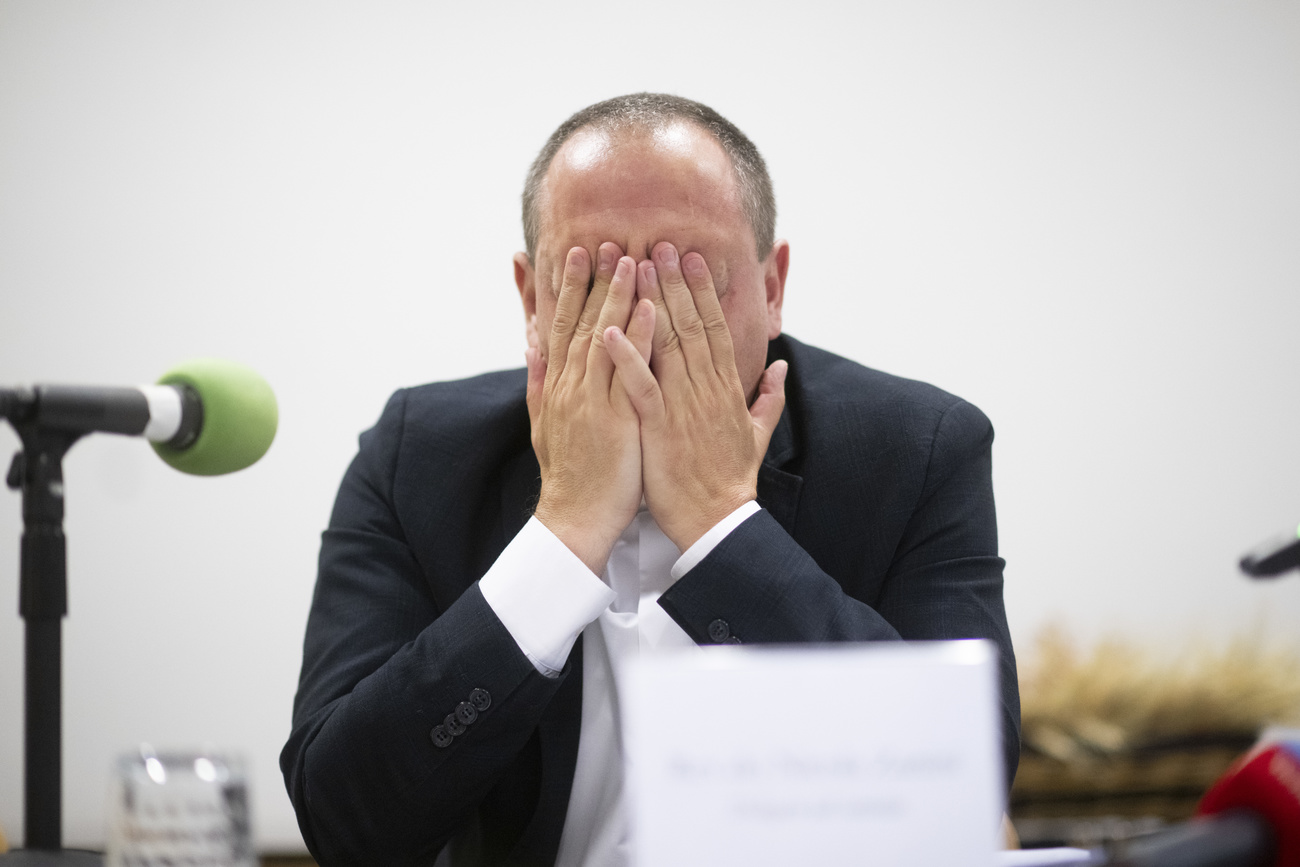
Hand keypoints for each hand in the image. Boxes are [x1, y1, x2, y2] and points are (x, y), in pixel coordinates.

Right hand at [527, 243, 653, 573]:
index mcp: (557, 387)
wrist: (575, 519)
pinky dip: (638, 336)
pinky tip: (650, 308)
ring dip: (616, 296)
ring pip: (603, 337)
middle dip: (592, 280)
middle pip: (580, 322)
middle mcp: (570, 387)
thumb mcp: (542, 423)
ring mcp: (591, 401)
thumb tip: (529, 346)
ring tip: (629, 258)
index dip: (569, 289)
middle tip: (603, 241)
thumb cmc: (569, 475)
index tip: (577, 255)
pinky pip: (629, 370)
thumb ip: (537, 382)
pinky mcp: (615, 418)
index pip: (562, 327)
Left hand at [605, 242, 786, 550]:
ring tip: (636, 267)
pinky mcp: (659, 426)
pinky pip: (640, 385)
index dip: (702, 291)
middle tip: (660, 243)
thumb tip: (782, 368)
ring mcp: (682, 405)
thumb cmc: (731, 482)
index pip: (713, 328)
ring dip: (651, 302)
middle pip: (690, 324)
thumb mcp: (758, 434)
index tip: (692, 258)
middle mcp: (705, 389)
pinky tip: (608, 330)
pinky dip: (625, 356)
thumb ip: (770, 397)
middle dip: (675, 281)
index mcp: (725, 388)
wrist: (718, 522)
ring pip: (666, 343)